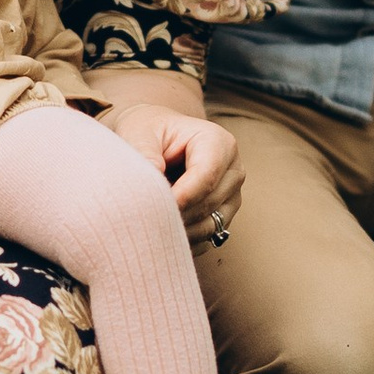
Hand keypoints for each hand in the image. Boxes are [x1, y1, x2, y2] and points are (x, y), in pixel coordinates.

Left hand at [101, 100, 244, 248]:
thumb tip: (152, 181)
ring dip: (179, 230)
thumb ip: (144, 153)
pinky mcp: (224, 216)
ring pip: (210, 226)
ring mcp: (232, 196)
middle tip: (142, 218)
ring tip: (148, 224)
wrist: (157, 140)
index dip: (180, 196)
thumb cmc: (149, 132)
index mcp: (219, 142)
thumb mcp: (139, 133)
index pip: (206, 177)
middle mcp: (233, 170)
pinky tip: (160, 232)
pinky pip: (207, 239)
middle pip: (208, 204)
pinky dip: (184, 241)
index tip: (153, 207)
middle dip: (175, 214)